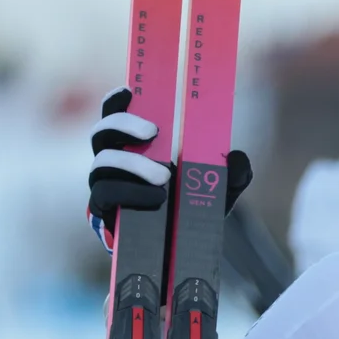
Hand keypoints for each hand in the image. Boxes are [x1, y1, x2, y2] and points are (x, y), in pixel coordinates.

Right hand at [86, 88, 252, 235]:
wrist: (174, 246)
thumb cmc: (189, 205)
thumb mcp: (217, 190)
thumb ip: (232, 174)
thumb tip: (237, 157)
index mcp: (132, 144)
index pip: (113, 114)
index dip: (116, 101)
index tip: (130, 91)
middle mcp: (111, 157)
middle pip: (101, 132)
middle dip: (124, 126)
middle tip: (153, 131)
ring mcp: (103, 182)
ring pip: (103, 162)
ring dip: (133, 164)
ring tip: (164, 177)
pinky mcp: (103, 207)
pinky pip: (106, 194)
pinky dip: (132, 194)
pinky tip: (158, 198)